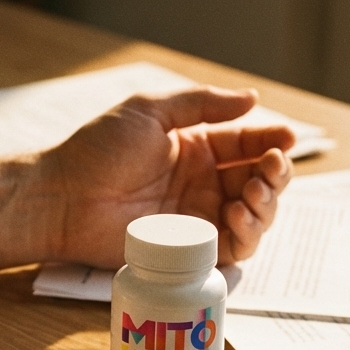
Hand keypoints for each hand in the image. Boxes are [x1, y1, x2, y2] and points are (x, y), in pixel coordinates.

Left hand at [41, 86, 295, 266]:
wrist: (62, 196)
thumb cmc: (96, 151)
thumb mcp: (149, 112)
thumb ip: (201, 104)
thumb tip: (253, 98)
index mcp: (196, 148)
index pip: (247, 144)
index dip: (272, 142)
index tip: (287, 138)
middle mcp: (201, 183)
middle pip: (259, 181)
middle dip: (276, 173)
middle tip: (271, 167)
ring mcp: (196, 218)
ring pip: (255, 216)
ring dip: (266, 204)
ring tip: (250, 194)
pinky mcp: (188, 251)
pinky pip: (233, 248)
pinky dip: (248, 235)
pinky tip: (238, 215)